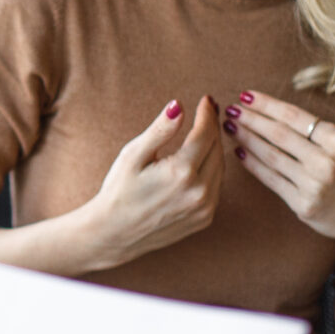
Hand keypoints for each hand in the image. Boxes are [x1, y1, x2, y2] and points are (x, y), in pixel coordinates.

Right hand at [76, 96, 224, 272]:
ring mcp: (204, 208)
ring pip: (220, 167)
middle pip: (217, 149)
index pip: (205, 134)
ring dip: (215, 147)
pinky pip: (216, 186)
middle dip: (213, 127)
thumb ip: (160, 130)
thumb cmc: (119, 191)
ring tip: (206, 130)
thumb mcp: (133, 155)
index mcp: (181, 172)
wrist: (114, 234)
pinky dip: (212, 168)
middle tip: (208, 109)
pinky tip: (202, 158)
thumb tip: (179, 105)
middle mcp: (199, 192)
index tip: (206, 100)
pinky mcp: (205, 219)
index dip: (207, 113)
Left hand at [226, 78, 334, 283]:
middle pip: (279, 134)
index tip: (246, 95)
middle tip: (230, 109)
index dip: (268, 105)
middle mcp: (326, 161)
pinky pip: (271, 179)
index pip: (295, 117)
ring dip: (246, 139)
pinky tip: (238, 152)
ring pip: (271, 156)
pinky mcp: (303, 204)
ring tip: (228, 126)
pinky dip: (252, 165)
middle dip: (251, 119)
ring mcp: (314, 184)